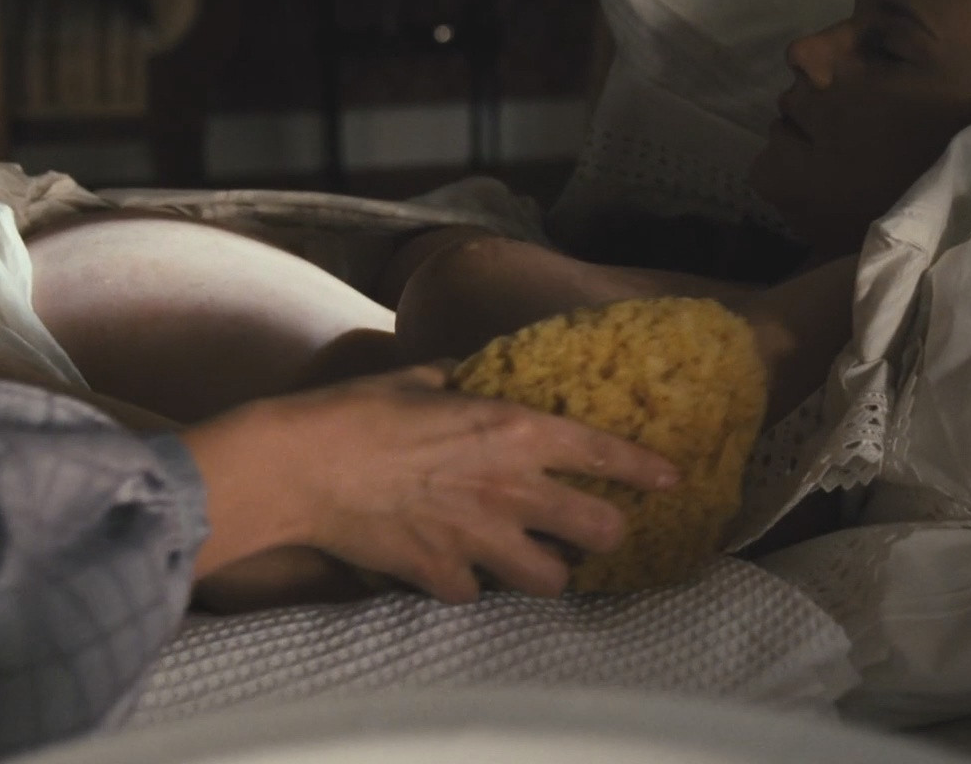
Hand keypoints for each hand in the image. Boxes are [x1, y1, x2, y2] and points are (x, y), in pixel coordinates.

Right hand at [182, 364, 680, 603]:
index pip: (603, 454)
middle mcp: (509, 489)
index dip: (646, 470)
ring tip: (532, 560)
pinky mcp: (442, 575)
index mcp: (511, 429)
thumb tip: (472, 377)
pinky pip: (477, 593)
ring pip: (551, 580)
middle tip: (597, 528)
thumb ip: (461, 384)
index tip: (671, 480)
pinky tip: (455, 566)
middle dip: (607, 531)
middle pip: (599, 529)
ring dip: (547, 570)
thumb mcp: (420, 379)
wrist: (299, 467)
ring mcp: (478, 539)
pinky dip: (470, 584)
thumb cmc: (354, 411)